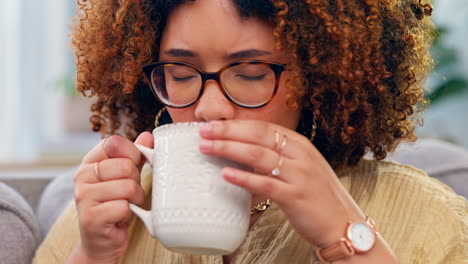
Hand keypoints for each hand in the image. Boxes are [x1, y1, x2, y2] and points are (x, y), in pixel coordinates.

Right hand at [69, 132, 152, 262]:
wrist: (102, 241)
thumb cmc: (115, 205)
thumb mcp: (126, 177)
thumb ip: (135, 156)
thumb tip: (148, 136)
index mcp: (90, 162)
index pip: (114, 143)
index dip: (132, 153)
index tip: (133, 165)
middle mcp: (82, 176)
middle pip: (125, 166)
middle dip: (136, 181)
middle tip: (129, 193)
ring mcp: (84, 197)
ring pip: (128, 186)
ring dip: (135, 199)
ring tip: (126, 205)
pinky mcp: (91, 217)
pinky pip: (125, 207)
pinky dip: (129, 213)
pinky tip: (120, 217)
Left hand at [198, 120, 365, 246]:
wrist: (343, 223)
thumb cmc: (318, 196)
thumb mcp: (302, 167)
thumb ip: (278, 157)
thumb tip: (243, 152)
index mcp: (300, 144)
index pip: (263, 127)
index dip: (236, 125)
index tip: (214, 125)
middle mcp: (300, 155)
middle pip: (258, 136)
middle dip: (227, 132)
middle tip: (203, 132)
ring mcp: (299, 174)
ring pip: (258, 155)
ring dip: (229, 149)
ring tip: (206, 148)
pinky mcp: (295, 196)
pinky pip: (265, 184)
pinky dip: (243, 178)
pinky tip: (225, 174)